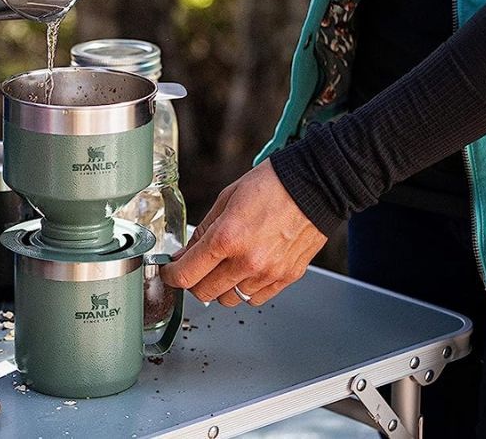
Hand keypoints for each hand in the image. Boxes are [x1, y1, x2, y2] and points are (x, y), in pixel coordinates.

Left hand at [161, 160, 326, 305]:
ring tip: (226, 266)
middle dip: (194, 281)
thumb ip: (203, 231)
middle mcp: (247, 261)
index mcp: (227, 238)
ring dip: (221, 287)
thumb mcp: (226, 199)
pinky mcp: (287, 278)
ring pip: (230, 299)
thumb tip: (186, 254)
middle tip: (196, 267)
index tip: (169, 272)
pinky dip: (246, 289)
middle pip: (205, 293)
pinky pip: (256, 299)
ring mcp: (269, 273)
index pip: (186, 275)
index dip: (171, 275)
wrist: (316, 186)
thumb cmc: (273, 185)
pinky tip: (247, 270)